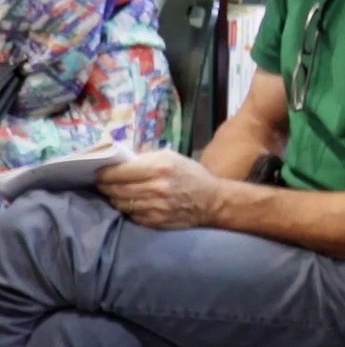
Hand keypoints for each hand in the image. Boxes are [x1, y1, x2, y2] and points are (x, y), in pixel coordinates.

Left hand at [97, 150, 222, 229]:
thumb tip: (118, 161)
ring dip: (113, 198)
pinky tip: (129, 203)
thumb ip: (145, 158)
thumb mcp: (172, 158)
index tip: (97, 172)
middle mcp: (156, 187)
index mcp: (159, 167)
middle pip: (115, 189)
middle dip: (104, 186)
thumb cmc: (190, 175)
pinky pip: (130, 214)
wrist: (212, 201)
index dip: (104, 173)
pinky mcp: (155, 221)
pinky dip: (127, 208)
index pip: (119, 172)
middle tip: (101, 183)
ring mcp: (155, 206)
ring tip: (113, 193)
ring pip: (120, 203)